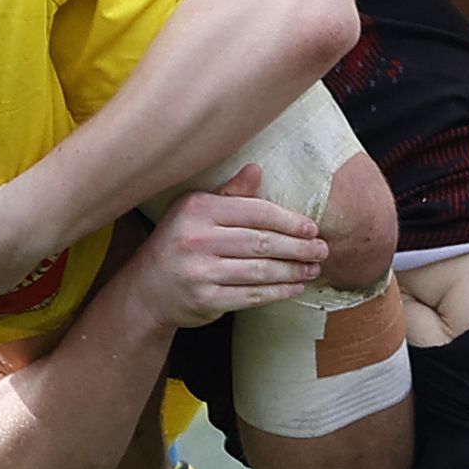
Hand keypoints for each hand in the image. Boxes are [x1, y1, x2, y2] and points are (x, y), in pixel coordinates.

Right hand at [125, 167, 326, 331]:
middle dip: (298, 247)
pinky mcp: (206, 300)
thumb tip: (257, 168)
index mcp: (198, 209)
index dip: (288, 220)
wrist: (146, 289)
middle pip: (261, 242)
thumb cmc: (178, 242)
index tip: (311, 227)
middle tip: (322, 250)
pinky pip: (251, 295)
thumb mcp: (196, 211)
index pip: (255, 212)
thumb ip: (229, 193)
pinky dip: (277, 292)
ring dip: (292, 271)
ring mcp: (200, 272)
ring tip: (313, 269)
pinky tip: (294, 287)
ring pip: (260, 271)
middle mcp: (197, 239)